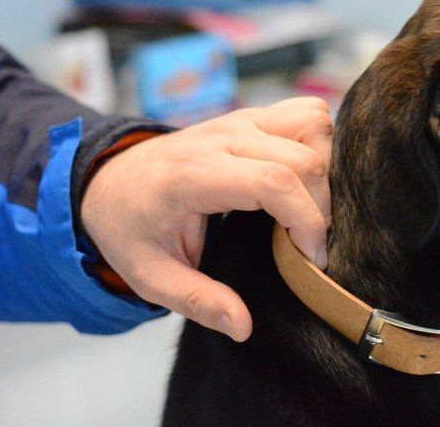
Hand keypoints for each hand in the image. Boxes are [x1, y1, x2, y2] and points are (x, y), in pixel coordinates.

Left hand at [81, 97, 332, 341]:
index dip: (307, 220)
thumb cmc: (132, 228)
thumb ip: (197, 300)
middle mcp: (221, 138)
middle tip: (311, 245)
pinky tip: (307, 179)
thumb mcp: (151, 277)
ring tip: (310, 208)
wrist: (111, 180)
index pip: (273, 182)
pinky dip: (321, 143)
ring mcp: (240, 119)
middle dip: (323, 207)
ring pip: (314, 125)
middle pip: (304, 158)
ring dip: (328, 169)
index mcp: (193, 175)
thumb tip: (243, 326)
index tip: (311, 259)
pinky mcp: (254, 115)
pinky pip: (308, 113)